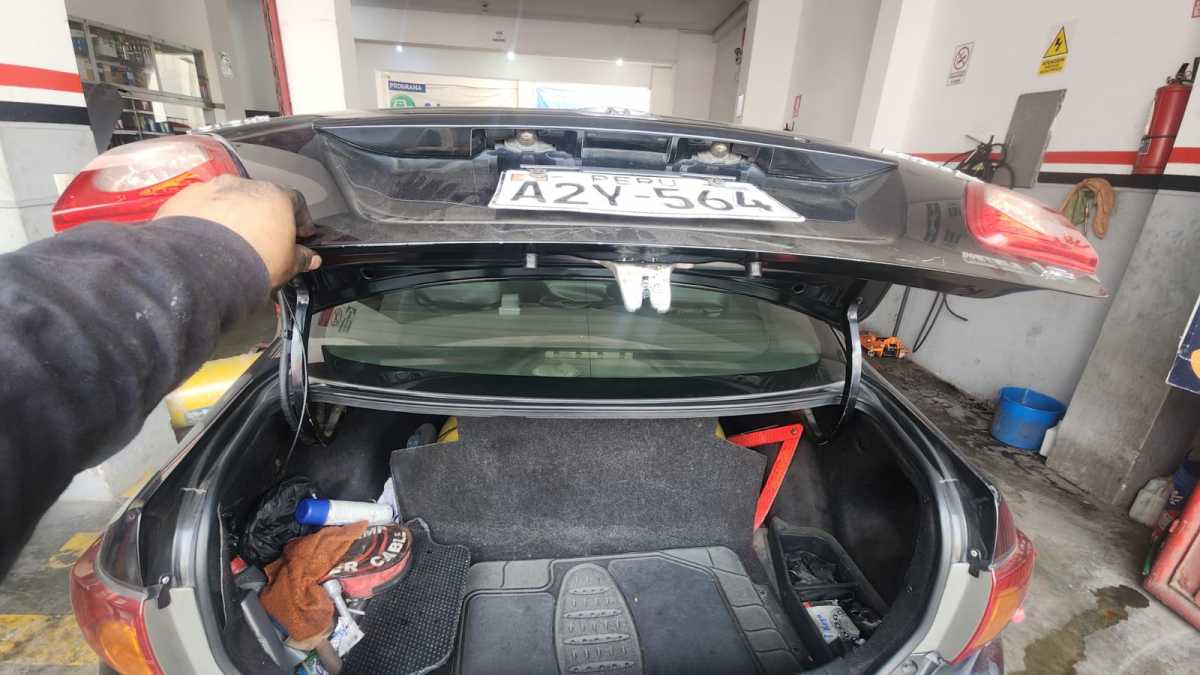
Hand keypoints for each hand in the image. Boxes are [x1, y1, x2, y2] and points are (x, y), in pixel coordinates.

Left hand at [154, 175, 320, 286]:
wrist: (202, 265)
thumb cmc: (254, 261)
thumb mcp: (287, 265)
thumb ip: (301, 258)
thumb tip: (311, 258)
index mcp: (275, 196)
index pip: (296, 201)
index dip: (300, 218)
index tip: (300, 233)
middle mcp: (243, 185)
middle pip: (259, 197)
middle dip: (263, 216)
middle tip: (263, 239)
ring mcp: (211, 188)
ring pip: (226, 199)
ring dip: (231, 215)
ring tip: (228, 241)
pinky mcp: (184, 198)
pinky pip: (199, 207)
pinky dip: (204, 219)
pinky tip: (204, 239)